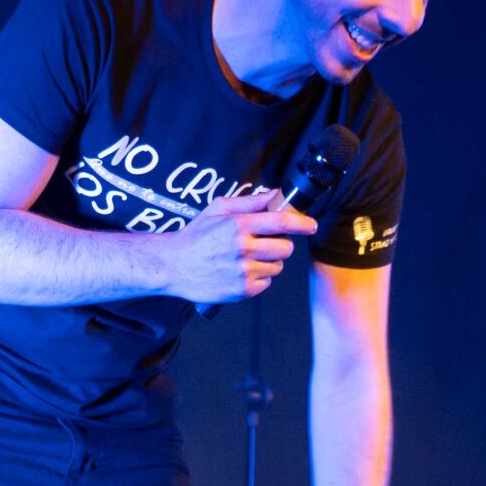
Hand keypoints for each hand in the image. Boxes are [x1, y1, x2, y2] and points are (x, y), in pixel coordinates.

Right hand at [163, 189, 314, 305]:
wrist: (174, 266)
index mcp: (238, 226)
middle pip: (285, 247)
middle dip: (281, 243)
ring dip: (269, 261)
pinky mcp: (243, 290)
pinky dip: (259, 277)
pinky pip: (267, 282)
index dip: (301, 223)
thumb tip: (275, 194)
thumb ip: (249, 202)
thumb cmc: (196, 236)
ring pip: (277, 266)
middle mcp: (243, 249)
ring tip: (246, 258)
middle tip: (266, 242)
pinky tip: (241, 271)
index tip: (311, 225)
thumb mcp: (218, 209)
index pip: (281, 222)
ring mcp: (243, 272)